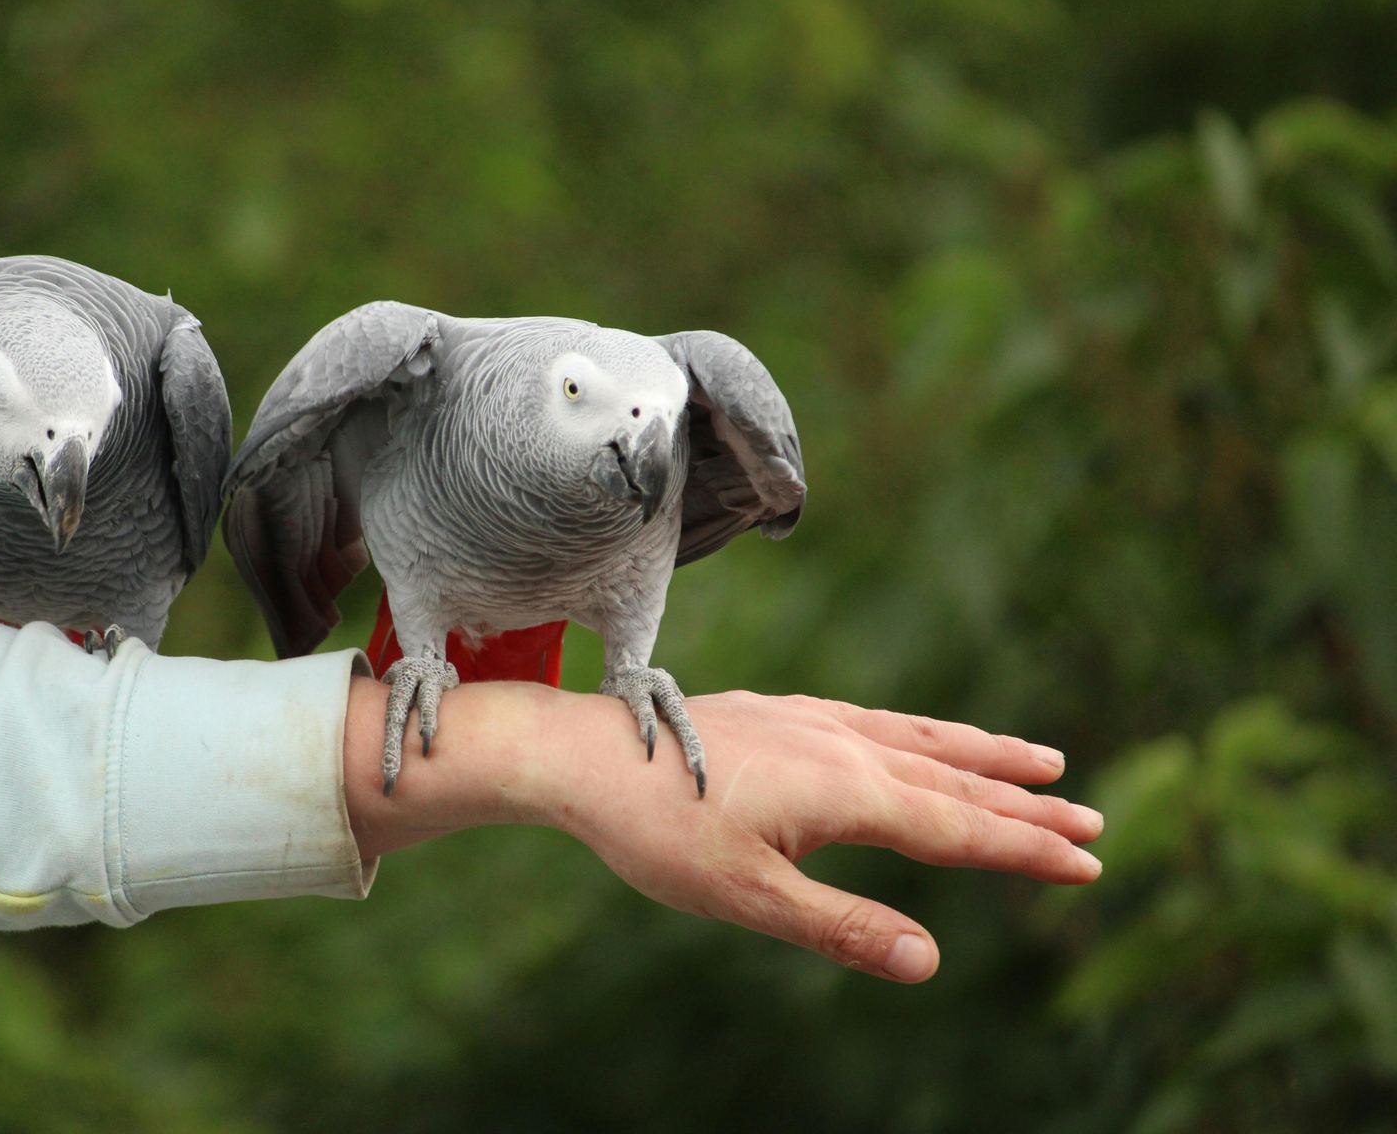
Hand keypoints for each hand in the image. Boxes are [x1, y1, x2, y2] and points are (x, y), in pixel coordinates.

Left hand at [344, 681, 1101, 982]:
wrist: (584, 754)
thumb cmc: (658, 832)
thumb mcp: (749, 898)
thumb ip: (843, 928)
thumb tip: (929, 963)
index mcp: (846, 790)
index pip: (959, 827)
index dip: (1026, 849)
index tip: (1090, 862)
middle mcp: (842, 744)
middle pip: (954, 778)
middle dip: (1024, 804)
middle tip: (1092, 820)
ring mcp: (812, 722)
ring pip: (919, 738)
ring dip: (983, 754)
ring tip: (1038, 759)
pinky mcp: (782, 713)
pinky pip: (876, 720)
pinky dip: (922, 732)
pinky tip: (922, 738)